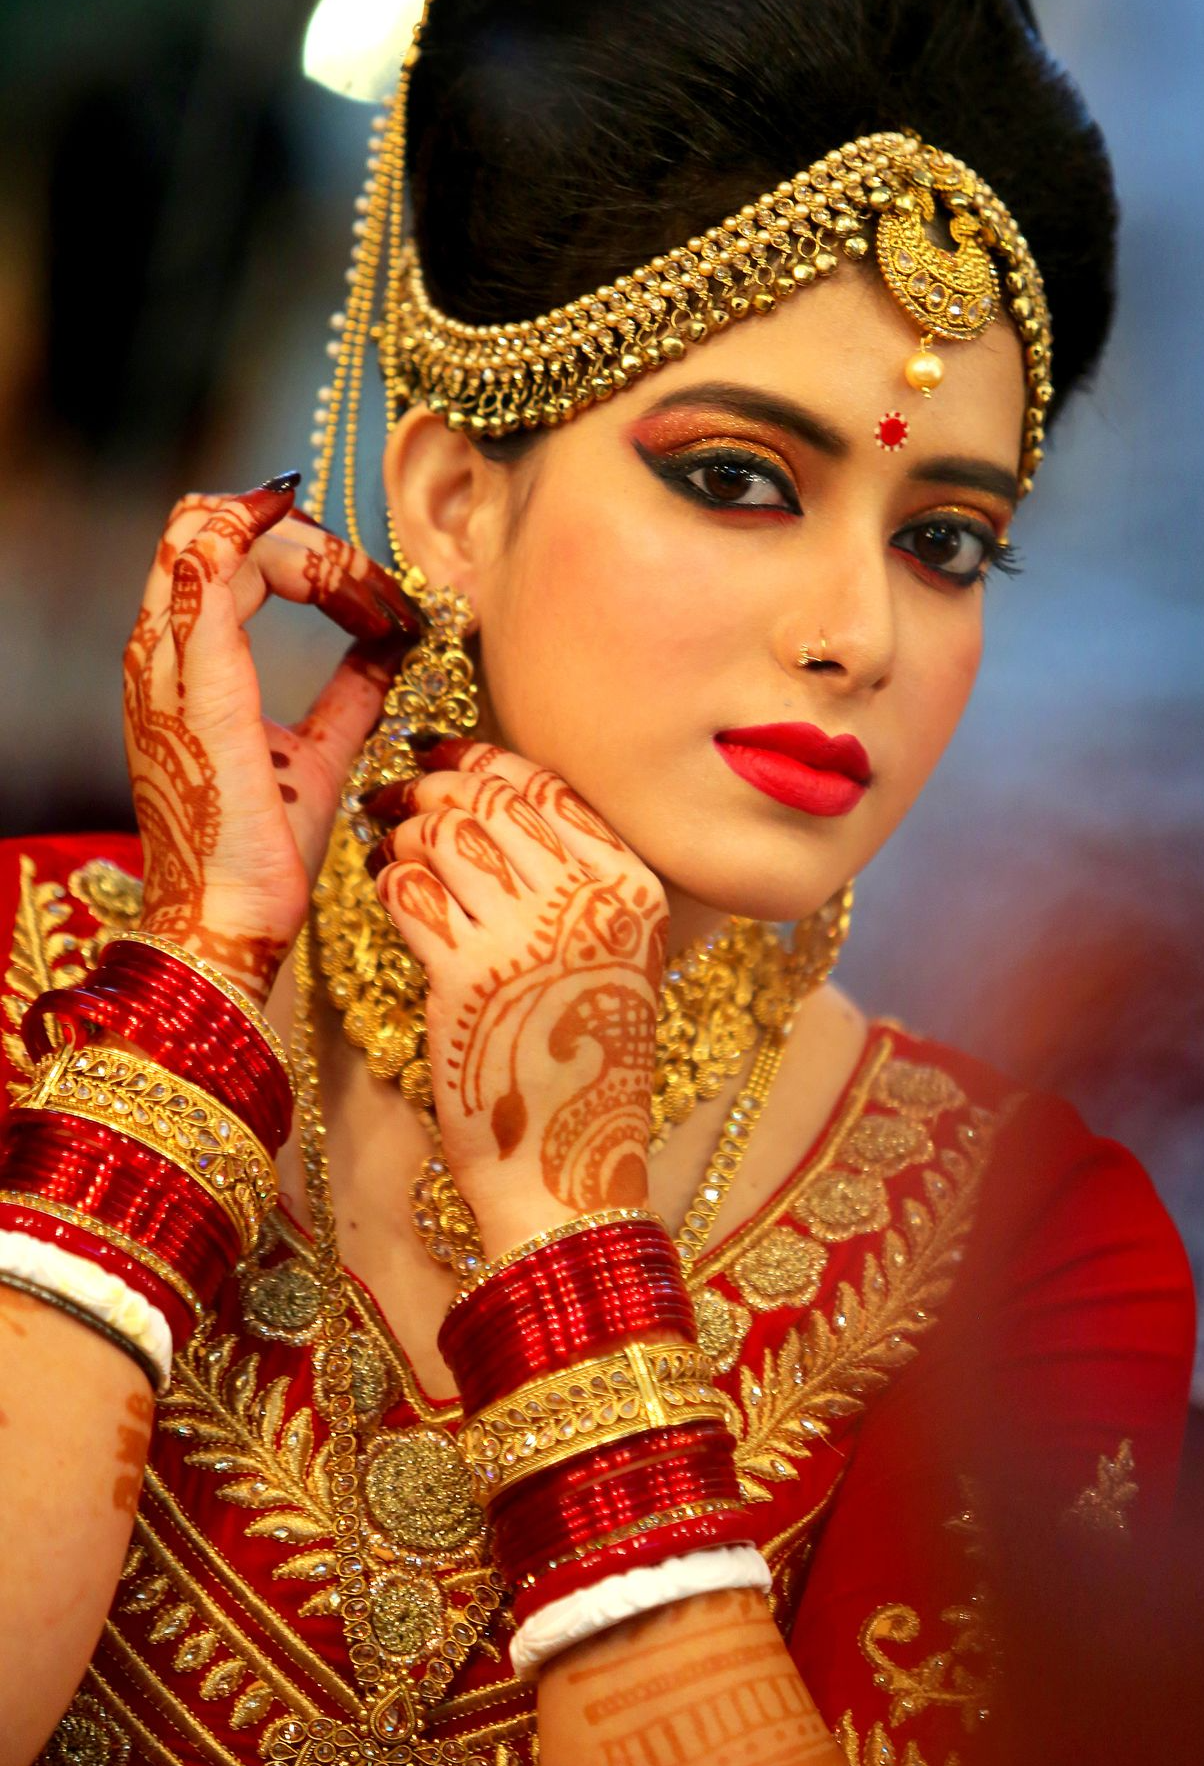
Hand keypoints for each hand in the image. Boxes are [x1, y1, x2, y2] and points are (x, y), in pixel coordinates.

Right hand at [125, 474, 418, 1002]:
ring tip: (374, 597)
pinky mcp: (200, 685)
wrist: (233, 918)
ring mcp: (170, 666)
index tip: (374, 598)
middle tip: (374, 589)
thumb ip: (346, 694)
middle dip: (304, 537)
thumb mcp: (317, 754)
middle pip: (207, 525)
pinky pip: (216, 570)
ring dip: (310, 548)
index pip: (219, 553)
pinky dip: (283, 548)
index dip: (301, 551)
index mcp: (179, 666)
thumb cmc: (263, 849)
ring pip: (211, 531)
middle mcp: (159, 654)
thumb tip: (387, 647)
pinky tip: (346, 575)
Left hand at [368, 741, 669, 1254]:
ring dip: (404, 831)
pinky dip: (387, 877)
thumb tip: (488, 796)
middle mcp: (590, 903)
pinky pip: (409, 890)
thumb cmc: (579, 1060)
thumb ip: (573, 880)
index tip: (441, 753)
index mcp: (633, 889)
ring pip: (445, 833)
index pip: (548, 787)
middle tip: (398, 795)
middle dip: (433, 785)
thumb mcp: (609, 958)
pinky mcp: (470, 977)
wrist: (567, 1164)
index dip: (483, 757)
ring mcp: (530, 936)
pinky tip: (384, 885)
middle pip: (492, 798)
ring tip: (392, 846)